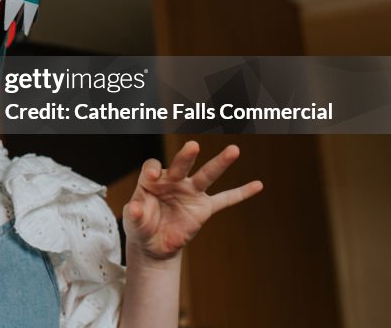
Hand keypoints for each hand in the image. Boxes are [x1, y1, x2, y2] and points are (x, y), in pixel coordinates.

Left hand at [123, 141, 262, 261]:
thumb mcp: (133, 221)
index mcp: (152, 180)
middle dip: (186, 156)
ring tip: (234, 150)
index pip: (152, 167)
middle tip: (193, 146)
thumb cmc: (140, 226)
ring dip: (219, 163)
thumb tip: (134, 208)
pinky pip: (225, 200)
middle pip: (180, 165)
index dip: (152, 170)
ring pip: (206, 176)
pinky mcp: (203, 208)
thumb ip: (134, 214)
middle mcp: (173, 181)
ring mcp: (190, 193)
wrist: (153, 244)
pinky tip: (257, 185)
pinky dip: (241, 193)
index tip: (153, 176)